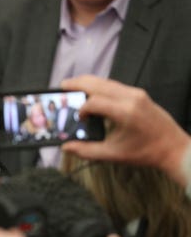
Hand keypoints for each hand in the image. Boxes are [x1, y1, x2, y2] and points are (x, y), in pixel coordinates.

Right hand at [61, 75, 190, 186]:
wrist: (173, 148)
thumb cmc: (146, 152)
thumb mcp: (113, 154)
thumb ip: (86, 151)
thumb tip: (66, 147)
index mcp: (125, 112)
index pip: (94, 102)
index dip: (81, 109)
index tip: (78, 119)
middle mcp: (131, 98)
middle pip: (97, 83)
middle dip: (78, 83)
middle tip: (63, 86)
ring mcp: (136, 93)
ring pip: (106, 81)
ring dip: (88, 83)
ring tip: (73, 87)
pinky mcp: (139, 94)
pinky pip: (114, 85)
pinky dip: (100, 86)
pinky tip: (92, 93)